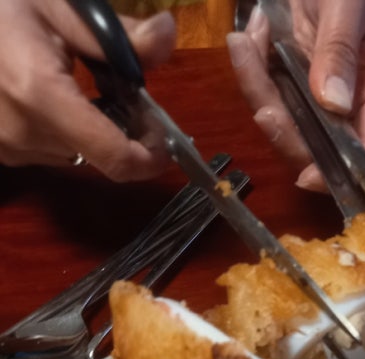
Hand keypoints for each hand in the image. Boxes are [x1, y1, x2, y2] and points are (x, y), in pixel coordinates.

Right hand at [0, 0, 174, 180]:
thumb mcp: (56, 3)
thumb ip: (114, 34)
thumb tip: (168, 35)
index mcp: (40, 94)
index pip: (115, 158)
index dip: (149, 158)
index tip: (164, 141)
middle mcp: (22, 132)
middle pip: (97, 153)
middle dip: (120, 129)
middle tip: (124, 91)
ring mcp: (4, 146)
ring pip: (72, 153)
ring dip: (87, 126)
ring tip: (74, 80)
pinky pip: (44, 148)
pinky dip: (58, 126)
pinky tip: (43, 89)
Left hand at [227, 0, 364, 190]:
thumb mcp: (349, 1)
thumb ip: (341, 49)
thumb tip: (334, 105)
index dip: (343, 168)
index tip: (309, 176)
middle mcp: (357, 99)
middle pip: (322, 144)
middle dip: (287, 130)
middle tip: (263, 106)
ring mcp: (323, 91)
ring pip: (289, 120)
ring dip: (259, 91)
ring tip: (245, 44)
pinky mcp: (296, 78)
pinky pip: (270, 92)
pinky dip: (252, 69)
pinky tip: (248, 35)